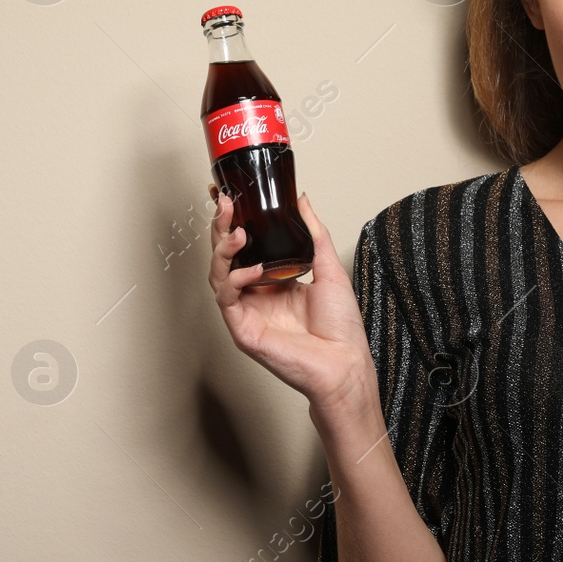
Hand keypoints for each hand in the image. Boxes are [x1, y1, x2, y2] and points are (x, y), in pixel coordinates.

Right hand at [207, 185, 373, 408]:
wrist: (344, 362)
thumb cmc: (340, 327)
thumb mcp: (328, 267)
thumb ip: (313, 232)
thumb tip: (302, 200)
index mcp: (273, 280)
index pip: (245, 246)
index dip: (233, 222)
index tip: (230, 198)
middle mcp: (256, 294)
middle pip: (226, 256)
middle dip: (221, 228)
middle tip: (224, 204)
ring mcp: (247, 311)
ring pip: (218, 275)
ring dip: (222, 250)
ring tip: (236, 232)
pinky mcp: (243, 329)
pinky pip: (228, 298)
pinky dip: (236, 279)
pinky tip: (253, 269)